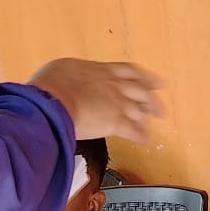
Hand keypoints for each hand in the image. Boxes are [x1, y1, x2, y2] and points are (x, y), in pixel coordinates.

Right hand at [28, 59, 164, 142]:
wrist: (52, 100)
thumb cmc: (51, 83)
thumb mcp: (62, 68)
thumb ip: (74, 75)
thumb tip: (68, 79)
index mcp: (103, 71)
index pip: (129, 72)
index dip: (145, 78)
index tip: (155, 83)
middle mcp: (115, 86)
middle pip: (141, 92)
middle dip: (151, 101)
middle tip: (159, 109)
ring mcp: (117, 105)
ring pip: (140, 112)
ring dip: (146, 119)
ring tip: (150, 125)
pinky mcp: (115, 123)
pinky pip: (133, 131)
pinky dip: (140, 137)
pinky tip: (144, 141)